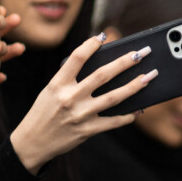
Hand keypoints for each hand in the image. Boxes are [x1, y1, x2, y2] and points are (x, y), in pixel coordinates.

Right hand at [10, 35, 157, 174]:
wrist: (31, 144)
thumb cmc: (45, 111)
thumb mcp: (52, 90)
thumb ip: (72, 76)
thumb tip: (103, 60)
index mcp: (58, 84)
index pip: (77, 59)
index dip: (90, 45)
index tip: (104, 36)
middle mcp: (69, 98)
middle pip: (103, 75)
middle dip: (126, 62)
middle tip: (143, 52)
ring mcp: (80, 115)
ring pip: (113, 97)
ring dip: (135, 86)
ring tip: (150, 76)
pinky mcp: (87, 130)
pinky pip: (113, 121)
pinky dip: (128, 115)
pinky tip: (139, 109)